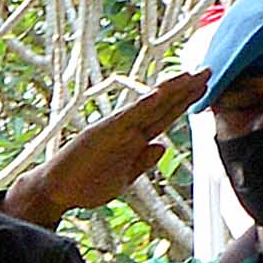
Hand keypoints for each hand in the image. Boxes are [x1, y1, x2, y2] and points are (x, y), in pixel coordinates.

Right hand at [7, 68, 204, 221]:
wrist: (54, 191)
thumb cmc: (84, 185)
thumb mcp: (124, 178)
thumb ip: (142, 162)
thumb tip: (162, 147)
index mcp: (132, 140)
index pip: (164, 117)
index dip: (185, 102)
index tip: (204, 88)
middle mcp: (126, 129)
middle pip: (162, 107)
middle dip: (186, 90)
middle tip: (208, 71)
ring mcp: (114, 129)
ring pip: (148, 107)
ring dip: (170, 92)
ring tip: (192, 76)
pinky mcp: (101, 133)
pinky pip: (126, 118)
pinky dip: (142, 105)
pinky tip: (158, 94)